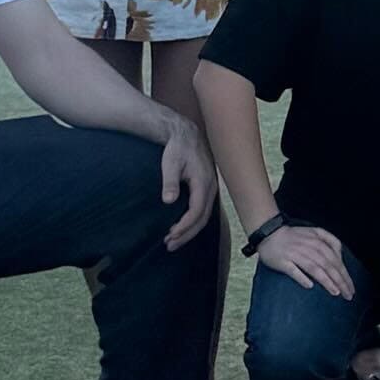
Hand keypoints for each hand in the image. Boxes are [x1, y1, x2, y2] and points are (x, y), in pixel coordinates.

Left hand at [155, 119, 219, 247]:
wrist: (187, 134)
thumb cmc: (177, 148)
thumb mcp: (171, 162)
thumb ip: (170, 182)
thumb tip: (168, 201)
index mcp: (203, 183)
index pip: (196, 212)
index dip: (184, 226)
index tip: (170, 235)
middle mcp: (211, 188)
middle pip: (202, 219)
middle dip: (186, 234)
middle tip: (169, 245)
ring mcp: (211, 188)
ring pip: (204, 216)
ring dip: (189, 230)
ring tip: (173, 240)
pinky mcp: (207, 188)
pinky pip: (203, 210)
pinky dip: (192, 222)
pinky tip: (181, 227)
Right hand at [258, 217, 354, 298]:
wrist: (270, 233)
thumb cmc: (295, 237)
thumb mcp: (316, 232)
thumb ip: (330, 242)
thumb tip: (340, 258)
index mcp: (318, 241)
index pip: (335, 259)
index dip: (344, 274)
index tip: (351, 288)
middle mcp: (308, 247)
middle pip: (328, 265)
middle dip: (340, 281)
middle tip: (348, 295)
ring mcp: (295, 254)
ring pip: (314, 268)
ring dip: (326, 280)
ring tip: (335, 291)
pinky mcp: (283, 261)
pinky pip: (294, 270)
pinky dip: (302, 278)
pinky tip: (310, 286)